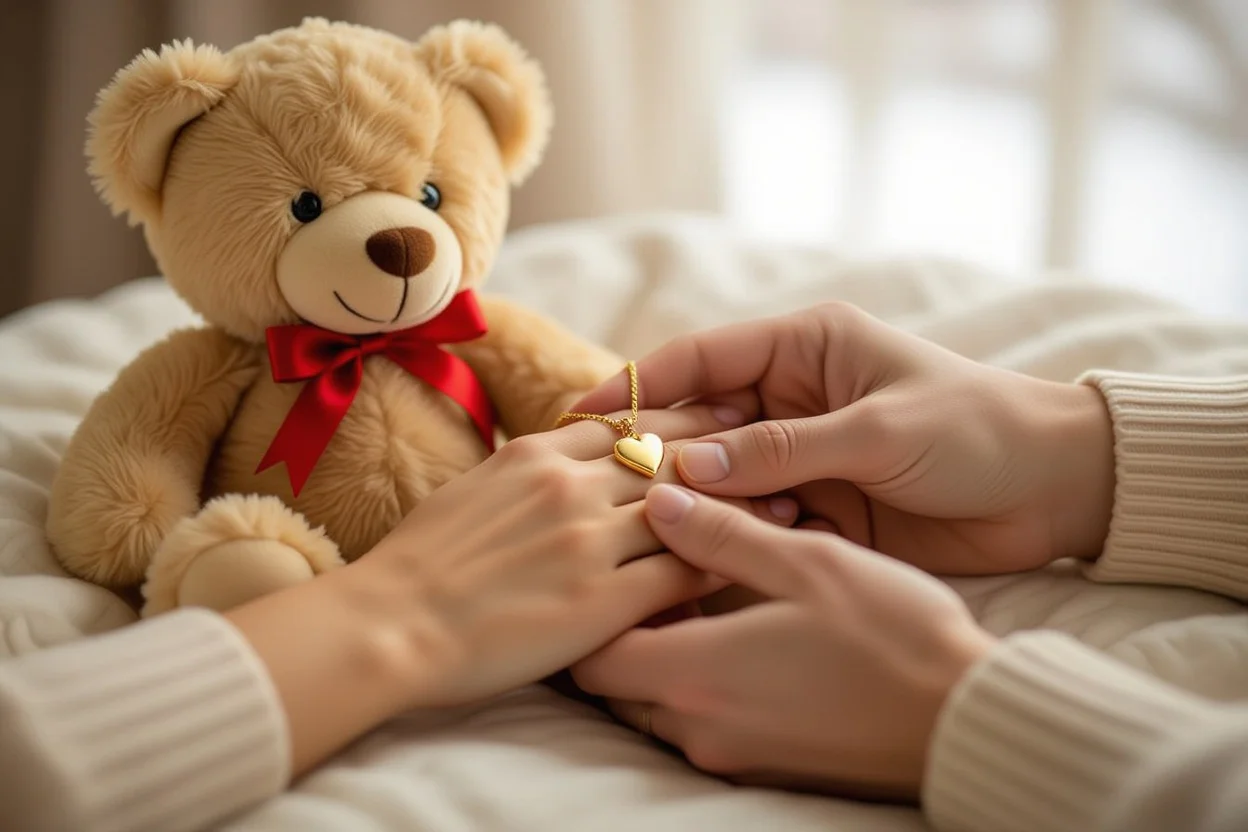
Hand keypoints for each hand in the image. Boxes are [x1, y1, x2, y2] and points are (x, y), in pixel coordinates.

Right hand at [354, 400, 792, 707]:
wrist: (390, 622)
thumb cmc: (420, 563)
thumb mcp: (475, 490)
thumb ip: (530, 471)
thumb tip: (564, 460)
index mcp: (539, 454)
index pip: (630, 420)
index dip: (684, 416)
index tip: (723, 414)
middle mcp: (570, 484)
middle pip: (670, 453)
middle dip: (727, 447)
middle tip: (775, 444)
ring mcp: (588, 539)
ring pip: (687, 506)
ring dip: (743, 504)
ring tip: (789, 502)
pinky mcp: (600, 599)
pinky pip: (680, 572)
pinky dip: (720, 562)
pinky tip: (751, 563)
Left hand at [572, 485, 995, 799]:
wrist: (965, 719)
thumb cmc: (893, 635)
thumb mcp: (807, 563)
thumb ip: (723, 535)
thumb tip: (659, 499)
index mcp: (695, 674)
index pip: (590, 657)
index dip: (591, 609)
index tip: (613, 563)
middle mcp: (698, 727)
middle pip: (616, 687)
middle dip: (620, 633)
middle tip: (648, 575)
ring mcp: (731, 754)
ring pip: (657, 707)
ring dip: (661, 657)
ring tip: (694, 598)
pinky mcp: (764, 766)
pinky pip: (701, 724)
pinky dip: (698, 684)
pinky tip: (737, 637)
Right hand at [573, 301, 1116, 575]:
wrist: (1053, 489)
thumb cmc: (976, 432)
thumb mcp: (878, 432)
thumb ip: (783, 449)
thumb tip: (686, 469)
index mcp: (806, 348)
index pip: (701, 358)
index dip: (638, 385)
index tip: (583, 417)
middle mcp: (792, 395)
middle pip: (700, 420)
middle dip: (658, 453)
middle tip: (609, 492)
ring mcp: (801, 453)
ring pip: (721, 476)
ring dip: (697, 501)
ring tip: (657, 530)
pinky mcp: (817, 503)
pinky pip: (755, 516)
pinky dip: (733, 533)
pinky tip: (707, 557)